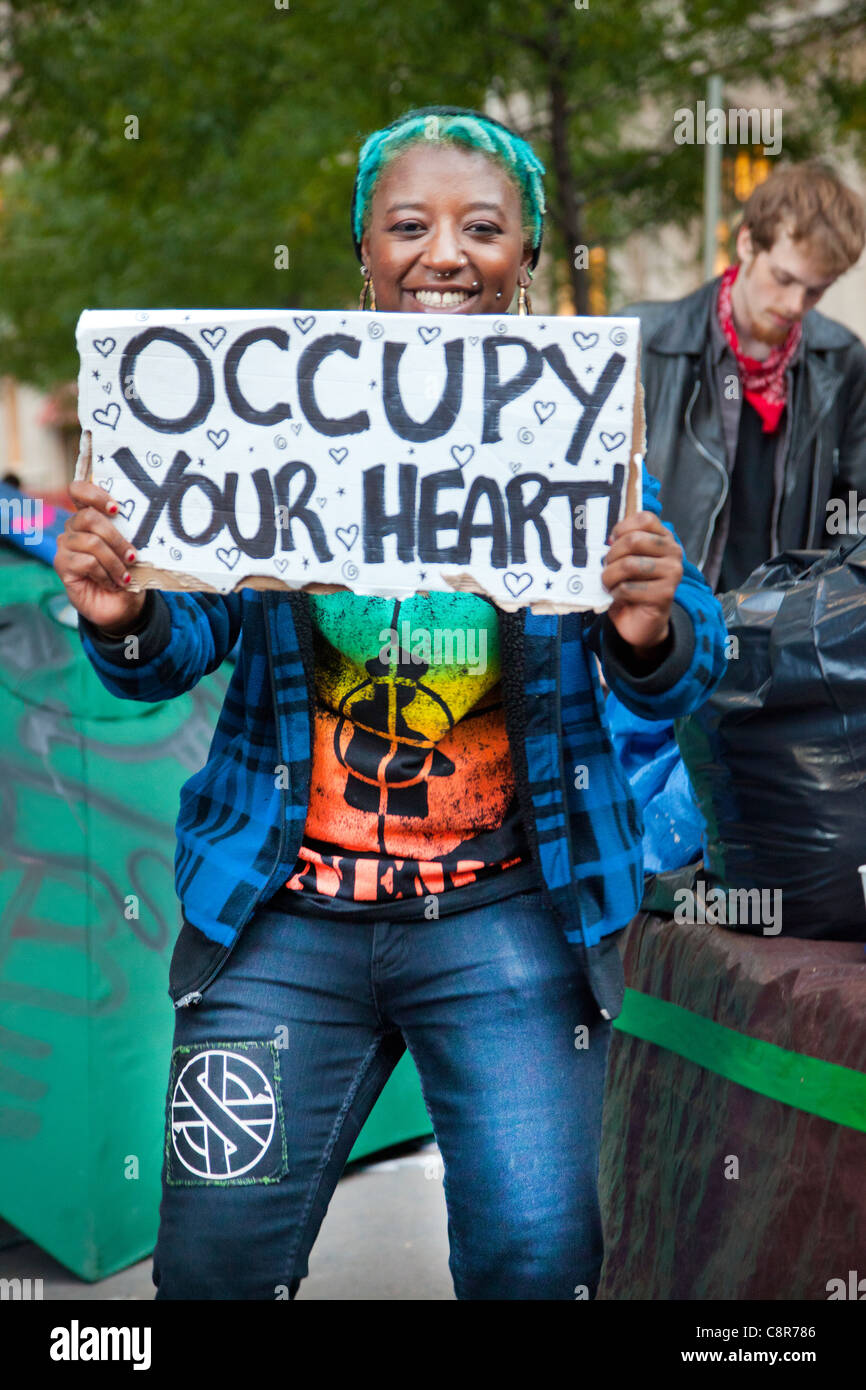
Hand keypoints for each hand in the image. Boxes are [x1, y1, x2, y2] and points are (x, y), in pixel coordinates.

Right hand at [54, 440, 145, 633]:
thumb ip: (130, 533)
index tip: (116, 509)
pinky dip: (105, 574)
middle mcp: (73, 528)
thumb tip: (146, 518)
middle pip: (89, 517)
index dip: (94, 494)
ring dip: (114, 562)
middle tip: (132, 556)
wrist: (121, 606)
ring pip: (91, 542)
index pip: (78, 490)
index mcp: (89, 517)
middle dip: (116, 538)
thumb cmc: (128, 573)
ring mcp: (66, 546)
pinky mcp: (62, 565)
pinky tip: (111, 583)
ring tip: (125, 576)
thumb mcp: (134, 550)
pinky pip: (86, 562)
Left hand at [601, 510, 682, 655]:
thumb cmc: (632, 585)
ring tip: (610, 584)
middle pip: (634, 540)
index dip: (622, 528)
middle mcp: (674, 551)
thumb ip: (622, 543)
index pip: (644, 518)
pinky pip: (628, 588)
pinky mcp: (666, 594)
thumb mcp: (626, 558)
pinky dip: (616, 593)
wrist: (641, 621)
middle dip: (612, 555)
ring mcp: (673, 572)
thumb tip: (610, 539)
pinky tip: (618, 596)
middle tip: (607, 567)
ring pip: (629, 565)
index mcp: (664, 538)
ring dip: (610, 576)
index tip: (612, 543)